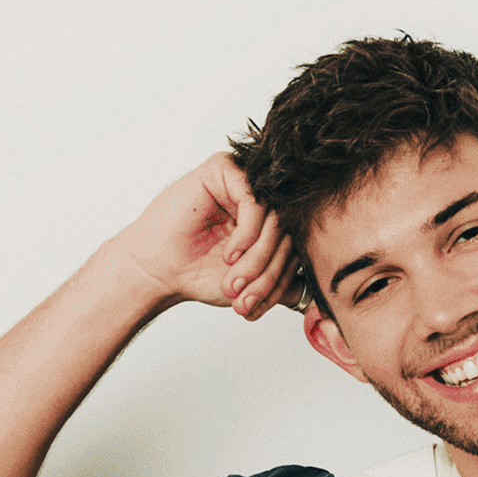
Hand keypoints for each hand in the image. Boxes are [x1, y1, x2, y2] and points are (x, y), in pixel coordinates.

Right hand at [114, 150, 297, 324]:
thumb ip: (286, 283)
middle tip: (246, 297)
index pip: (297, 246)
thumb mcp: (254, 284)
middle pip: (290, 233)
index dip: (282, 280)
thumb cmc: (200, 274)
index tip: (257, 308)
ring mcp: (244, 182)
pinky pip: (255, 200)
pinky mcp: (224, 168)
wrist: (159, 270)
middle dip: (269, 272)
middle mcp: (261, 199)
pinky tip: (230, 252)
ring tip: (235, 279)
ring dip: (258, 257)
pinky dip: (247, 233)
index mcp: (271, 222)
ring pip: (276, 218)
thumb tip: (318, 292)